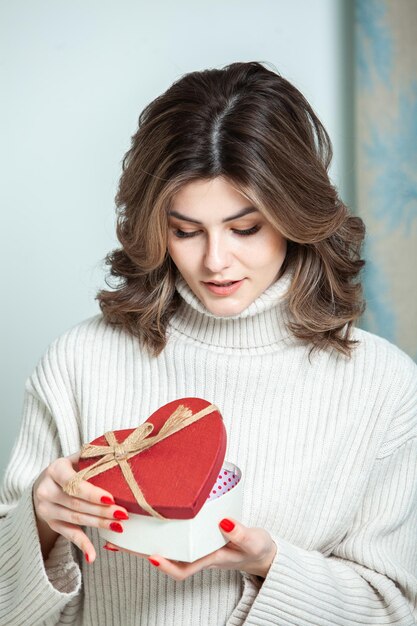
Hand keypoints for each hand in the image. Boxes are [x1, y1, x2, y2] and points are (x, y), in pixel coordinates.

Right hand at [33, 451, 129, 563]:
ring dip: (98, 524)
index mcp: (55, 470)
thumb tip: (119, 451)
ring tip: (119, 526)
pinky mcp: (52, 524)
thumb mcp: (74, 459)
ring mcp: (47, 509)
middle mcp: (46, 490)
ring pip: (75, 519)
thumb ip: (92, 456)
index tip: (110, 497)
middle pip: (76, 503)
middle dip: (101, 510)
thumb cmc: (67, 469)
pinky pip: (69, 535)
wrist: (42, 485)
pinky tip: (93, 555)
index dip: (91, 492)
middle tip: (123, 514)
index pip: (72, 483)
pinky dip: (82, 545)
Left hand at [104, 517, 277, 580]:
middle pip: (164, 556)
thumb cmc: (256, 547)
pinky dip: (154, 531)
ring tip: (119, 531)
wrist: (260, 551)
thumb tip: (225, 522)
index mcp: (209, 558)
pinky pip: (170, 537)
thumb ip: (240, 533)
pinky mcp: (194, 537)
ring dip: (141, 541)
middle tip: (116, 542)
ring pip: (163, 546)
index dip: (166, 565)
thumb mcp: (253, 540)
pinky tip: (142, 522)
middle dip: (139, 551)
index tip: (152, 557)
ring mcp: (193, 547)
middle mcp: (196, 554)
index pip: (183, 568)